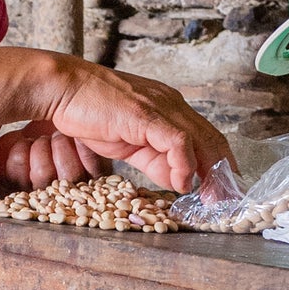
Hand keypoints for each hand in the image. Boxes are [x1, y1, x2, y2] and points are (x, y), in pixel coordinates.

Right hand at [5, 59, 235, 193]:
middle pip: (212, 139)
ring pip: (202, 140)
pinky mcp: (147, 116)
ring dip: (210, 173)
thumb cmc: (88, 112)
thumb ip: (154, 160)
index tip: (221, 189)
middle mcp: (171, 104)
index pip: (206, 136)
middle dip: (222, 173)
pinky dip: (184, 165)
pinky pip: (178, 142)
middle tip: (225, 200)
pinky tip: (180, 183)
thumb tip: (178, 181)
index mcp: (168, 108)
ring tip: (211, 197)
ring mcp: (161, 108)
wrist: (63, 89)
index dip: (217, 164)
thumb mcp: (129, 144)